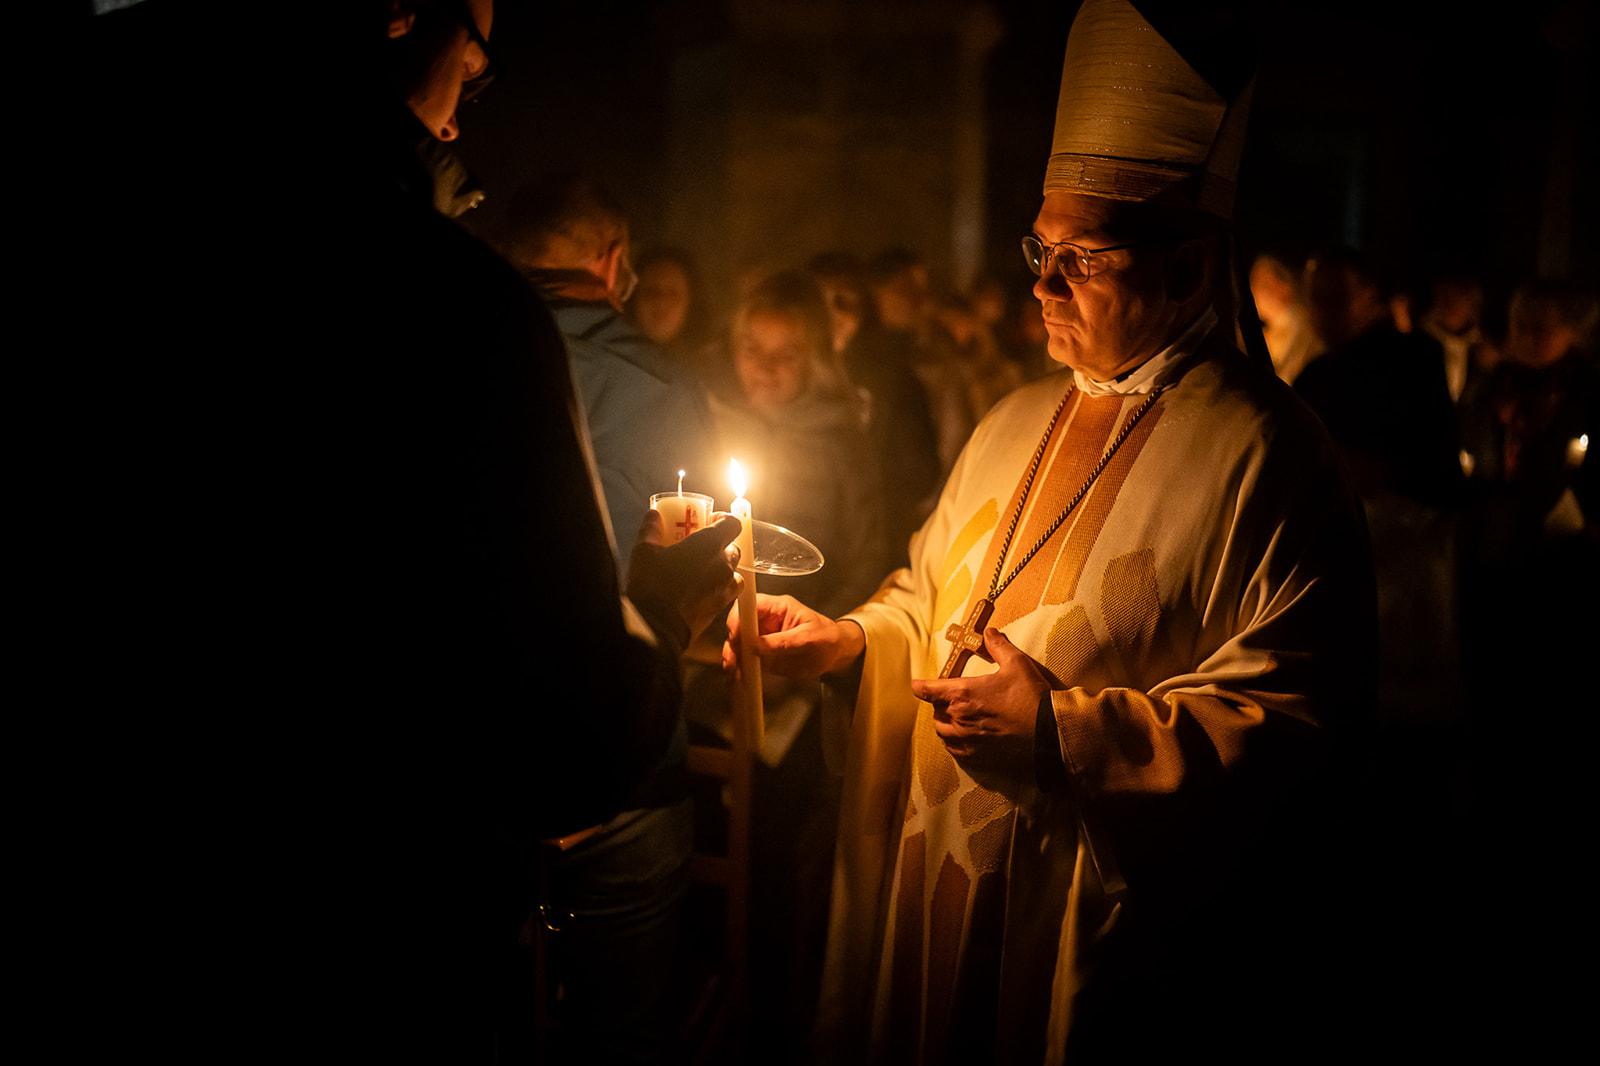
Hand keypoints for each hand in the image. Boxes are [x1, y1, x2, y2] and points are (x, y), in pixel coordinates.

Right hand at [626, 511, 742, 645]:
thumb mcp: (644, 552)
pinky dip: (719, 588)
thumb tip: (653, 515)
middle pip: (733, 548)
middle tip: (699, 549)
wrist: (657, 628)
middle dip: (720, 546)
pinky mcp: (721, 607)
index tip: (710, 522)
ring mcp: (725, 587)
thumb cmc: (651, 586)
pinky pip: (728, 592)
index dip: (724, 521)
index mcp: (708, 544)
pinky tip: (700, 591)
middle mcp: (723, 564)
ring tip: (701, 572)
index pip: (733, 523)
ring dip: (721, 569)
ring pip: (733, 571)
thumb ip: (651, 530)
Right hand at [722, 593, 865, 679]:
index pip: (750, 605)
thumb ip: (783, 642)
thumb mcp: (809, 639)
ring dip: (732, 657)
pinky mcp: (761, 654)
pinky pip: (745, 659)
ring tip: (734, 672)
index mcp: (777, 608)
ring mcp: (761, 637)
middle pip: (738, 625)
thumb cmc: (827, 639)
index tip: (737, 636)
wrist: (835, 655)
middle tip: (734, 660)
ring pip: (737, 643)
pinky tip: (738, 677)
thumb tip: (756, 646)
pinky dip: (739, 668)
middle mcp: (765, 620)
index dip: (739, 618)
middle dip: (733, 642)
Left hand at [910, 627, 1047, 769]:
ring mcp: (966, 739)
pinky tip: (962, 737)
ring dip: (944, 723)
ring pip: (942, 731)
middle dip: (939, 703)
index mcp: (963, 693)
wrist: (1049, 731)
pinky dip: (953, 742)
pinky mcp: (977, 756)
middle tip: (950, 697)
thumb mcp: (1016, 664)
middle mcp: (959, 718)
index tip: (916, 684)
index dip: (920, 686)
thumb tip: (989, 633)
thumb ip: (998, 647)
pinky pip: (954, 750)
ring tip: (954, 717)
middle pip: (935, 711)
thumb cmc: (1032, 696)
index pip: (929, 690)